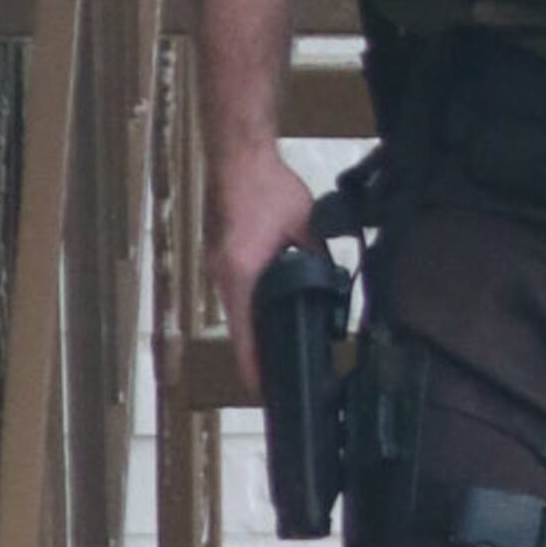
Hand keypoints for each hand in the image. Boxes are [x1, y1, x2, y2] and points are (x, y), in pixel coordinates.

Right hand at [212, 143, 319, 373]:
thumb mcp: (303, 226)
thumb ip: (314, 256)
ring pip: (235, 310)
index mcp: (241, 272)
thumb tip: (328, 278)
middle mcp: (223, 274)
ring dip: (250, 329)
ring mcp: (217, 265)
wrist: (238, 156)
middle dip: (255, 352)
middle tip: (274, 377)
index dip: (254, 365)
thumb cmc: (266, 188)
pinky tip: (264, 309)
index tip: (263, 390)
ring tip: (272, 349)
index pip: (245, 334)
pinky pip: (233, 291)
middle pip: (238, 327)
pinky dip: (247, 307)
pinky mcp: (219, 254)